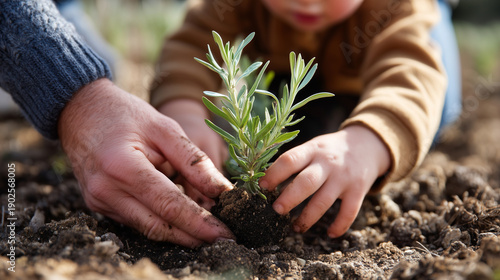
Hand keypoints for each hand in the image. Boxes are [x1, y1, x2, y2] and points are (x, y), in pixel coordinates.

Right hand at [58, 79, 233, 247]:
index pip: (169, 204)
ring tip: (208, 231)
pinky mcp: (99, 205)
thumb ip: (193, 160)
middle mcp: (106, 191)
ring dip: (179, 233)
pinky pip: (136, 220)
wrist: (81, 111)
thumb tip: (221, 190)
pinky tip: (183, 218)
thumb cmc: (126, 114)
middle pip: (158, 225)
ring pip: (147, 228)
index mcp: (122, 166)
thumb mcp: (165, 128)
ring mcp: (99, 201)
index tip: (226, 233)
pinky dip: (161, 221)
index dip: (200, 222)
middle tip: (223, 240)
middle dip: (193, 236)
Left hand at [260, 125, 390, 237]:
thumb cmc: (329, 150)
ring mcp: (344, 178)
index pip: (290, 160)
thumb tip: (266, 182)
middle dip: (289, 198)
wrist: (367, 145)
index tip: (262, 186)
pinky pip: (349, 212)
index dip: (274, 173)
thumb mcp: (312, 147)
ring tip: (295, 227)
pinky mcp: (358, 190)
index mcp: (312, 150)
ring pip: (324, 201)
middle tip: (276, 210)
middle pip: (306, 182)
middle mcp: (328, 164)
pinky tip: (329, 234)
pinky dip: (340, 225)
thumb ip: (294, 161)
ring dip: (308, 217)